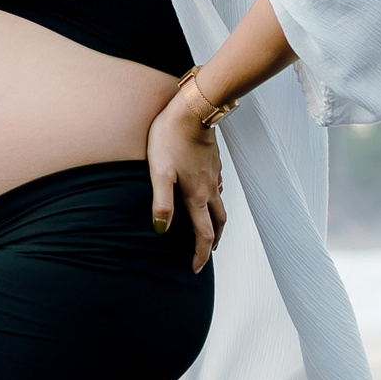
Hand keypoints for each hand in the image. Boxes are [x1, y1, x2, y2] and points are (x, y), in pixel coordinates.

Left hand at [147, 93, 226, 273]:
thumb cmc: (171, 138)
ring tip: (208, 228)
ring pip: (220, 206)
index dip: (200, 255)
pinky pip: (218, 188)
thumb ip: (162, 202)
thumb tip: (162, 229)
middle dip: (213, 241)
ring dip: (216, 222)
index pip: (204, 234)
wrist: (193, 109)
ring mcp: (214, 175)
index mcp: (197, 196)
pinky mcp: (213, 162)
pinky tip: (207, 194)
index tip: (195, 269)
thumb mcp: (160, 172)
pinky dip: (215, 200)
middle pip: (218, 224)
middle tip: (205, 253)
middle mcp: (210, 189)